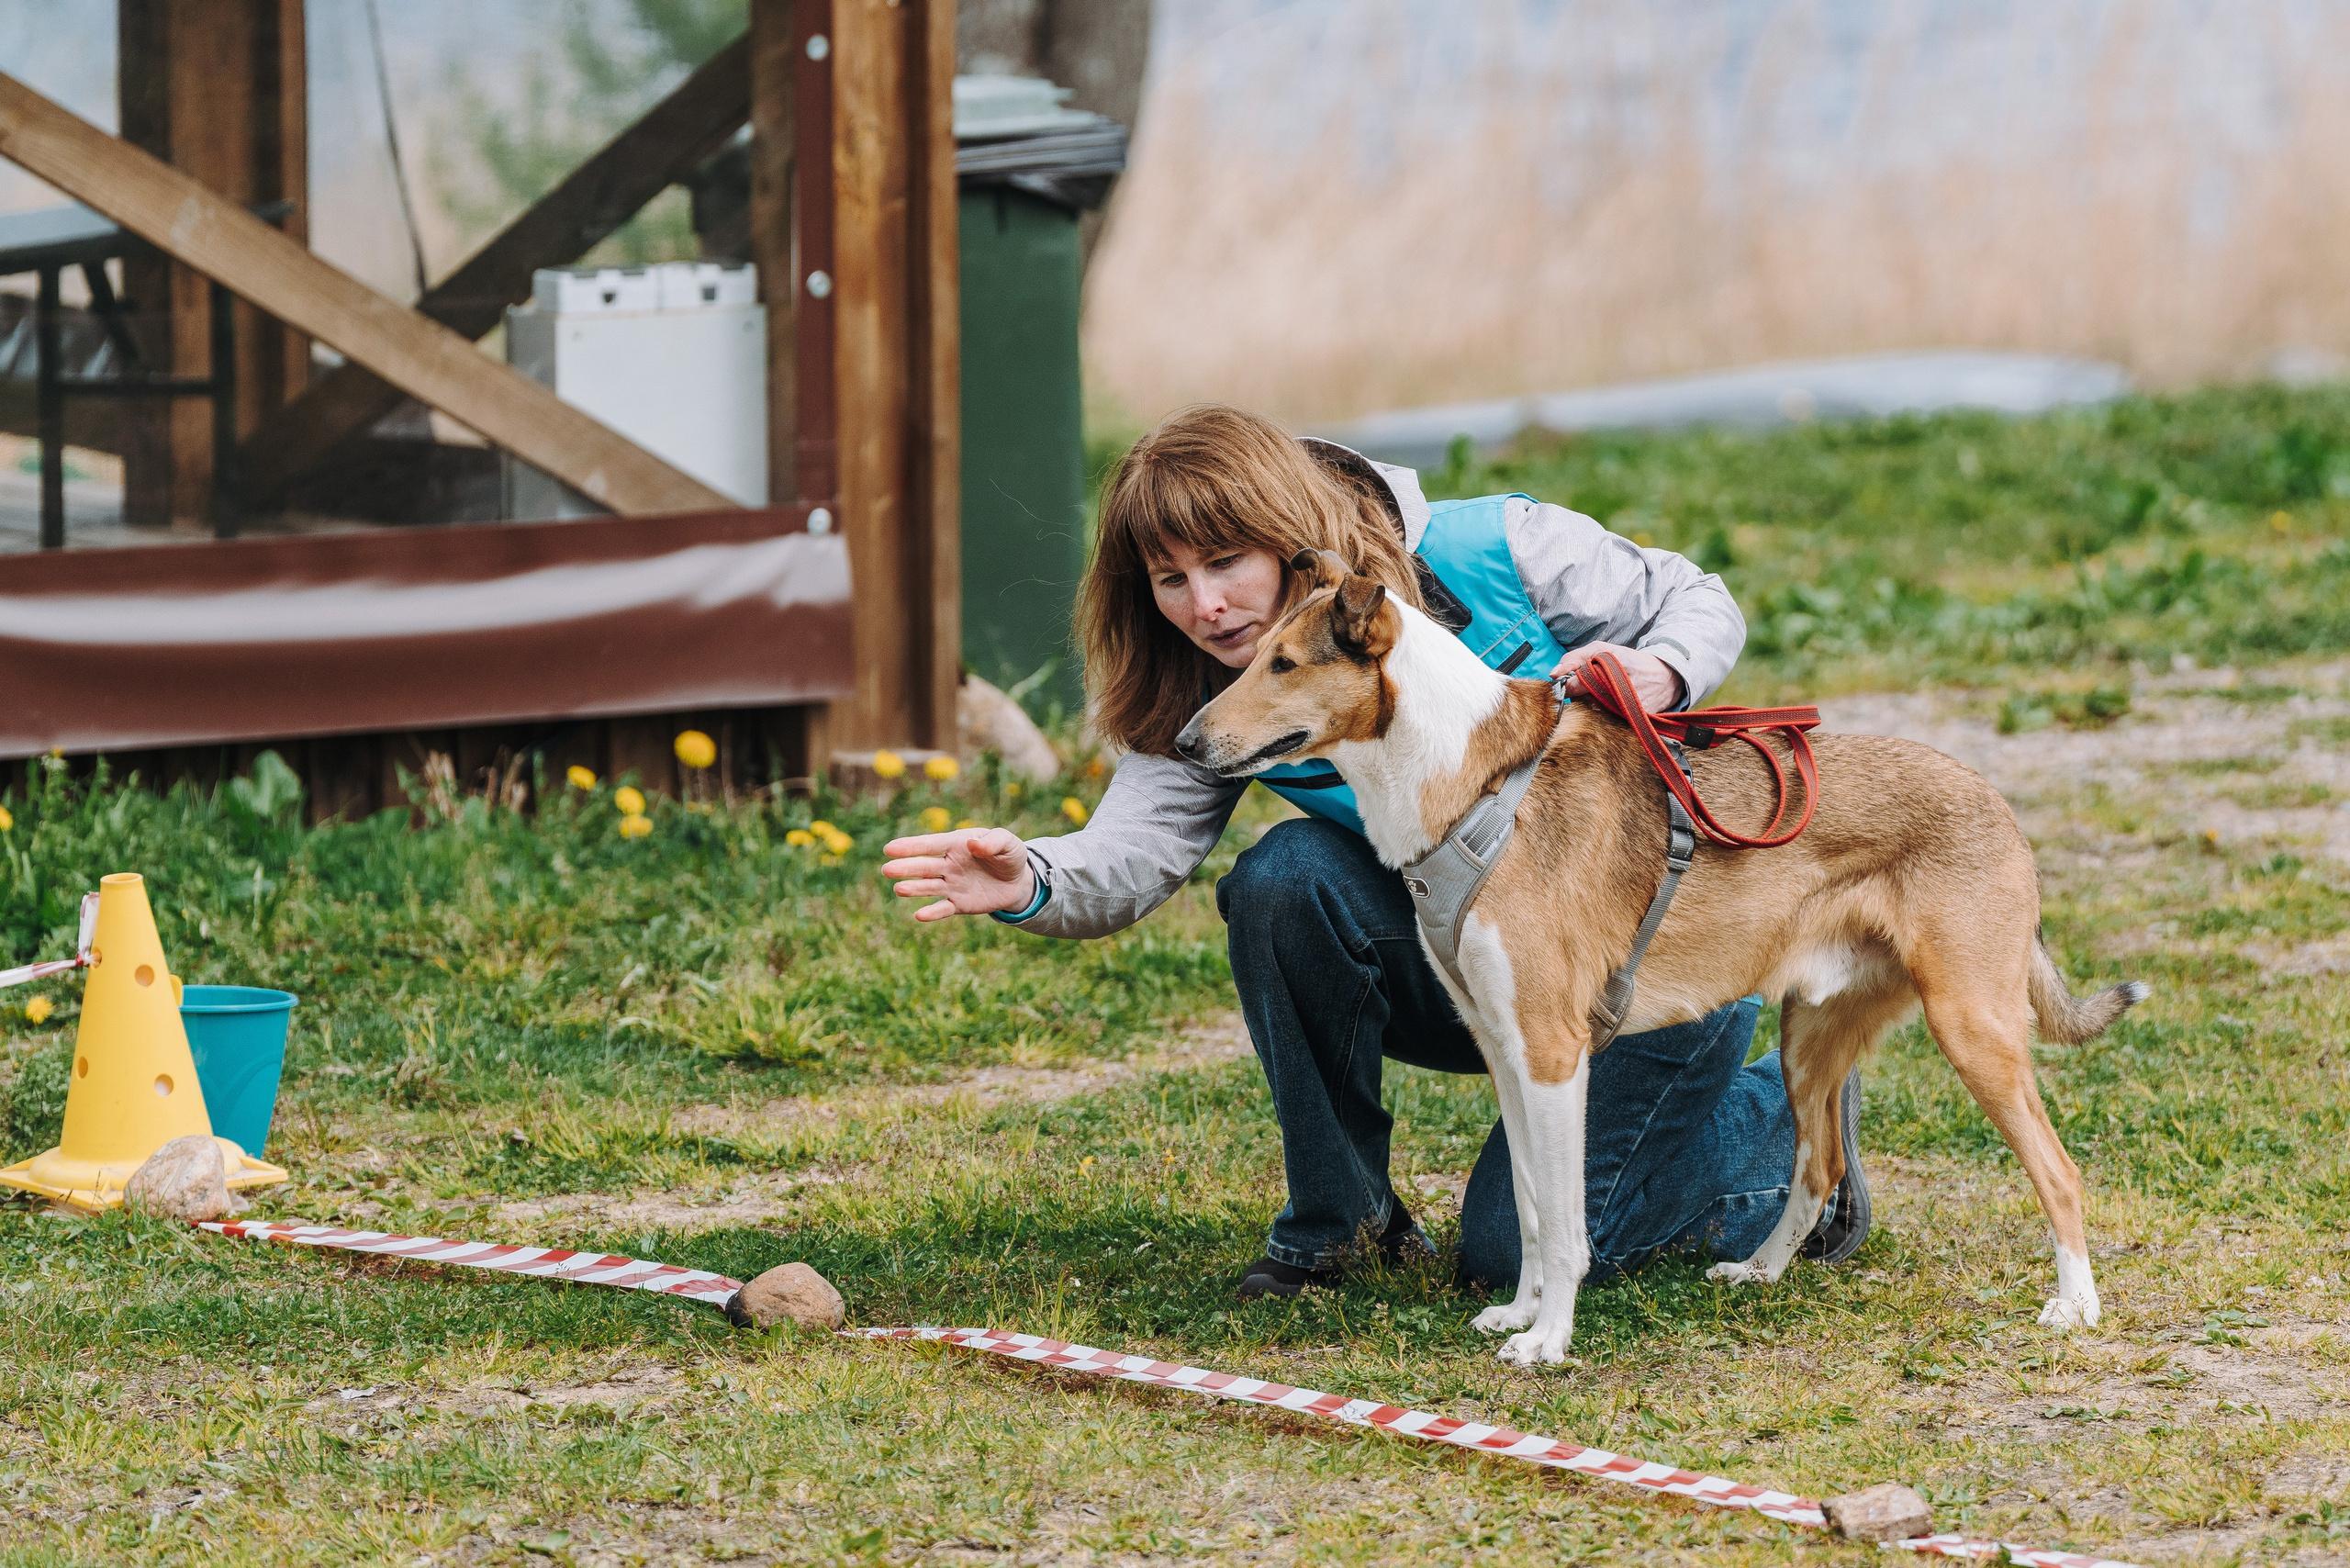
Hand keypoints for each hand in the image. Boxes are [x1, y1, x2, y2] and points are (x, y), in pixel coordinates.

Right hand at [881, 827, 1036, 922]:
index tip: (890, 848)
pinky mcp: (959, 903)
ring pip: (929, 887)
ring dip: (914, 888)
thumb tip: (972, 844)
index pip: (931, 844)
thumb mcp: (1009, 843)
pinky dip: (933, 913)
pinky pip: (944, 908)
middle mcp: (949, 864)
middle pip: (924, 866)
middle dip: (906, 868)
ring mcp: (952, 884)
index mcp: (956, 844)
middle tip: (887, 869)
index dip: (911, 846)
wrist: (1018, 881)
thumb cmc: (1009, 855)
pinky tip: (920, 915)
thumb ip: (993, 842)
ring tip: (899, 889)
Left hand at [1552, 643, 1684, 712]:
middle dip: (1583, 695)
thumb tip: (1554, 674)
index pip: (1576, 685)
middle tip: (1594, 687)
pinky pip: (1608, 722)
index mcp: (1611, 668)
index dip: (1568, 686)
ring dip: (1595, 705)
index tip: (1569, 684)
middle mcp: (1620, 691)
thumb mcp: (1601, 649)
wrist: (1664, 677)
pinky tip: (1616, 705)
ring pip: (1595, 714)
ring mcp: (1627, 709)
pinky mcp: (1634, 722)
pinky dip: (1607, 714)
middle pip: (1583, 703)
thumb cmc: (1628, 661)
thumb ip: (1574, 658)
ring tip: (1608, 694)